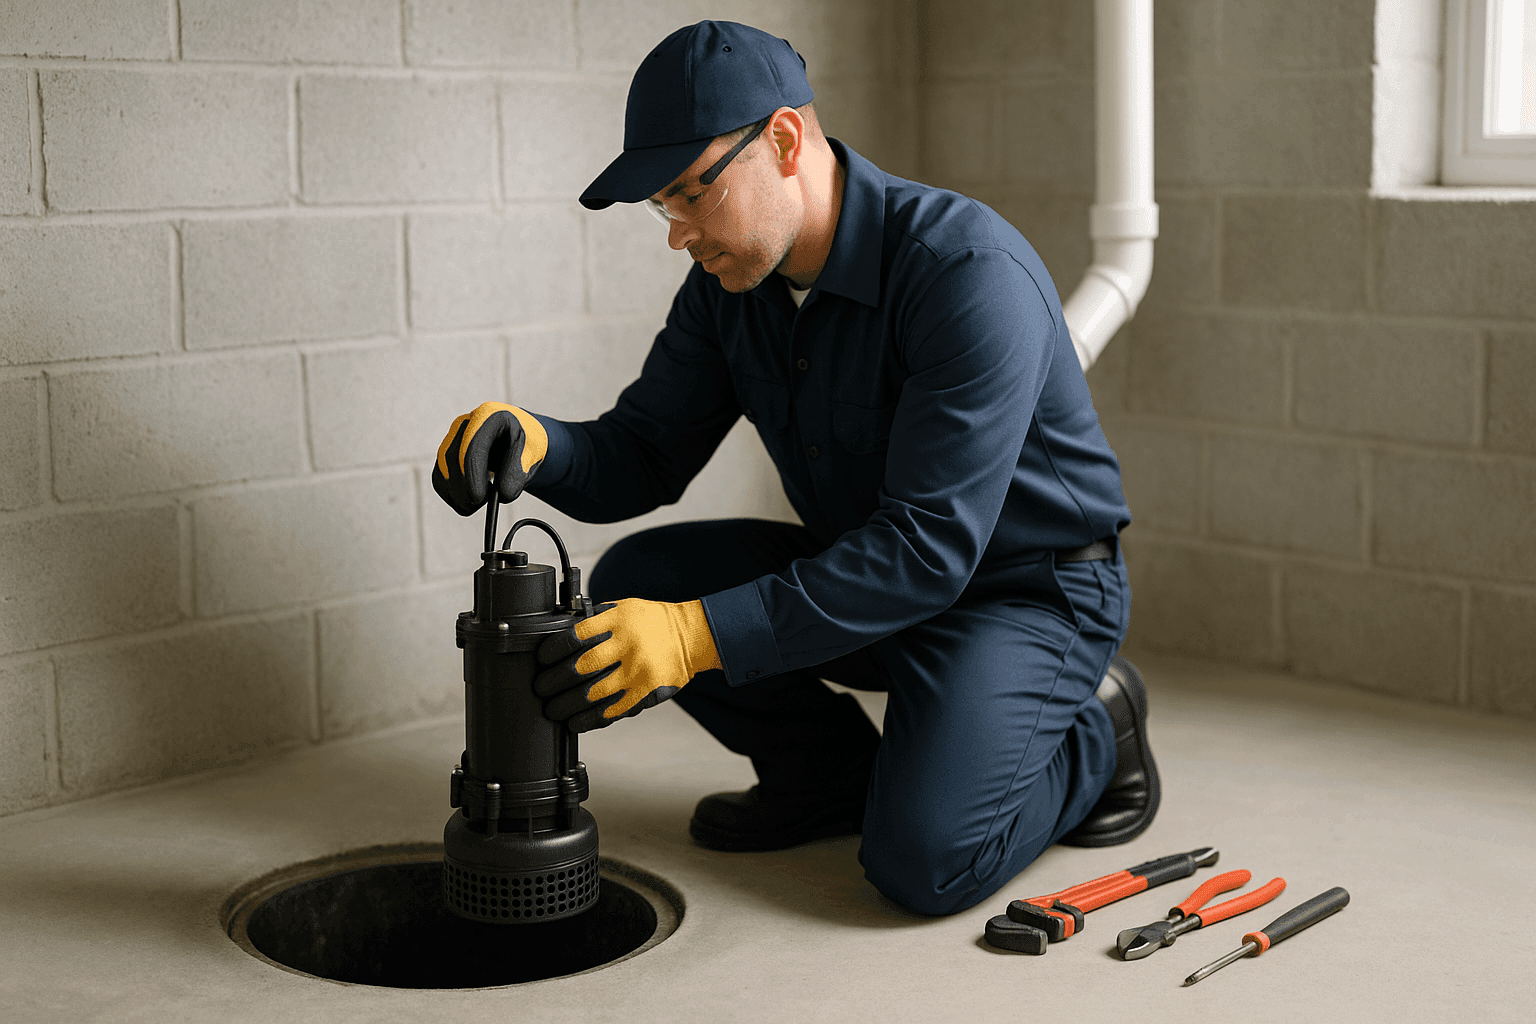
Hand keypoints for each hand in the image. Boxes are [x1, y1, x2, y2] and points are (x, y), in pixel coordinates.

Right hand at [432, 402, 547, 514]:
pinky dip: (452, 496)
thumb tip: (502, 495)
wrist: (521, 440)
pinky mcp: (445, 455)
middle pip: (452, 461)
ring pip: (443, 472)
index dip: (472, 475)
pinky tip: (469, 501)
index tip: (479, 498)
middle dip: (464, 488)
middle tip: (479, 505)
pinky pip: (439, 480)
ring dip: (458, 495)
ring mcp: (452, 438)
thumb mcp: (532, 454)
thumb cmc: (527, 445)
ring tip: (479, 503)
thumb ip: (518, 473)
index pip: (472, 448)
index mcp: (488, 416)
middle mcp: (465, 424)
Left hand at [534, 598, 721, 732]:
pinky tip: (576, 722)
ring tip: (553, 710)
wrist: (692, 635)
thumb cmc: (652, 622)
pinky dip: (590, 720)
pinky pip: (613, 711)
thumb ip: (595, 621)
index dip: (551, 652)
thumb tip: (560, 638)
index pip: (574, 637)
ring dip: (566, 706)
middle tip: (541, 689)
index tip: (541, 661)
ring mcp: (638, 671)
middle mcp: (627, 645)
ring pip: (592, 695)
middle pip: (579, 668)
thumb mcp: (623, 609)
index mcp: (617, 620)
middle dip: (553, 682)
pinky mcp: (647, 692)